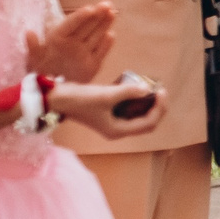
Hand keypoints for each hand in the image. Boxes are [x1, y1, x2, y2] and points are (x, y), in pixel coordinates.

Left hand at [26, 3, 116, 81]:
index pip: (70, 24)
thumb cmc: (40, 72)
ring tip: (112, 12)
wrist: (50, 93)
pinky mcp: (92, 64)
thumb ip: (33, 47)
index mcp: (58, 38)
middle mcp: (73, 42)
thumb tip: (29, 32)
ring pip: (95, 35)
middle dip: (97, 15)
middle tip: (107, 4)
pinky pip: (100, 52)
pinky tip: (111, 36)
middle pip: (86, 26)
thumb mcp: (34, 60)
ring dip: (104, 24)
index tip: (90, 9)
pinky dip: (106, 45)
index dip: (80, 16)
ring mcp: (84, 52)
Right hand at [49, 79, 168, 142]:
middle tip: (161, 90)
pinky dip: (137, 100)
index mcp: (118, 131)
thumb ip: (128, 92)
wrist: (57, 98)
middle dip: (157, 107)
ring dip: (148, 104)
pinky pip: (130, 109)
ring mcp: (113, 122)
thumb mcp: (105, 95)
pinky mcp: (109, 113)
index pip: (148, 123)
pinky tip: (139, 88)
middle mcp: (117, 129)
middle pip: (147, 122)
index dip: (159, 108)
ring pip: (139, 116)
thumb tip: (147, 88)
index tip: (162, 91)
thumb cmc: (80, 100)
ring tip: (154, 88)